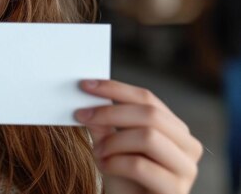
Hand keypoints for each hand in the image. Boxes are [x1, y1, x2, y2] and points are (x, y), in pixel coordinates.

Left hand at [74, 79, 202, 193]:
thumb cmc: (125, 179)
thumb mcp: (112, 146)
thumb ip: (104, 123)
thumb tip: (88, 99)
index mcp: (175, 129)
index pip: (147, 98)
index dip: (115, 88)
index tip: (86, 85)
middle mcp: (188, 146)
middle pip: (150, 114)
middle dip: (109, 112)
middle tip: (81, 115)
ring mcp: (186, 169)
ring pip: (147, 137)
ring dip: (113, 141)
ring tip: (97, 151)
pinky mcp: (176, 191)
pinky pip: (140, 166)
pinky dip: (115, 163)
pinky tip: (105, 167)